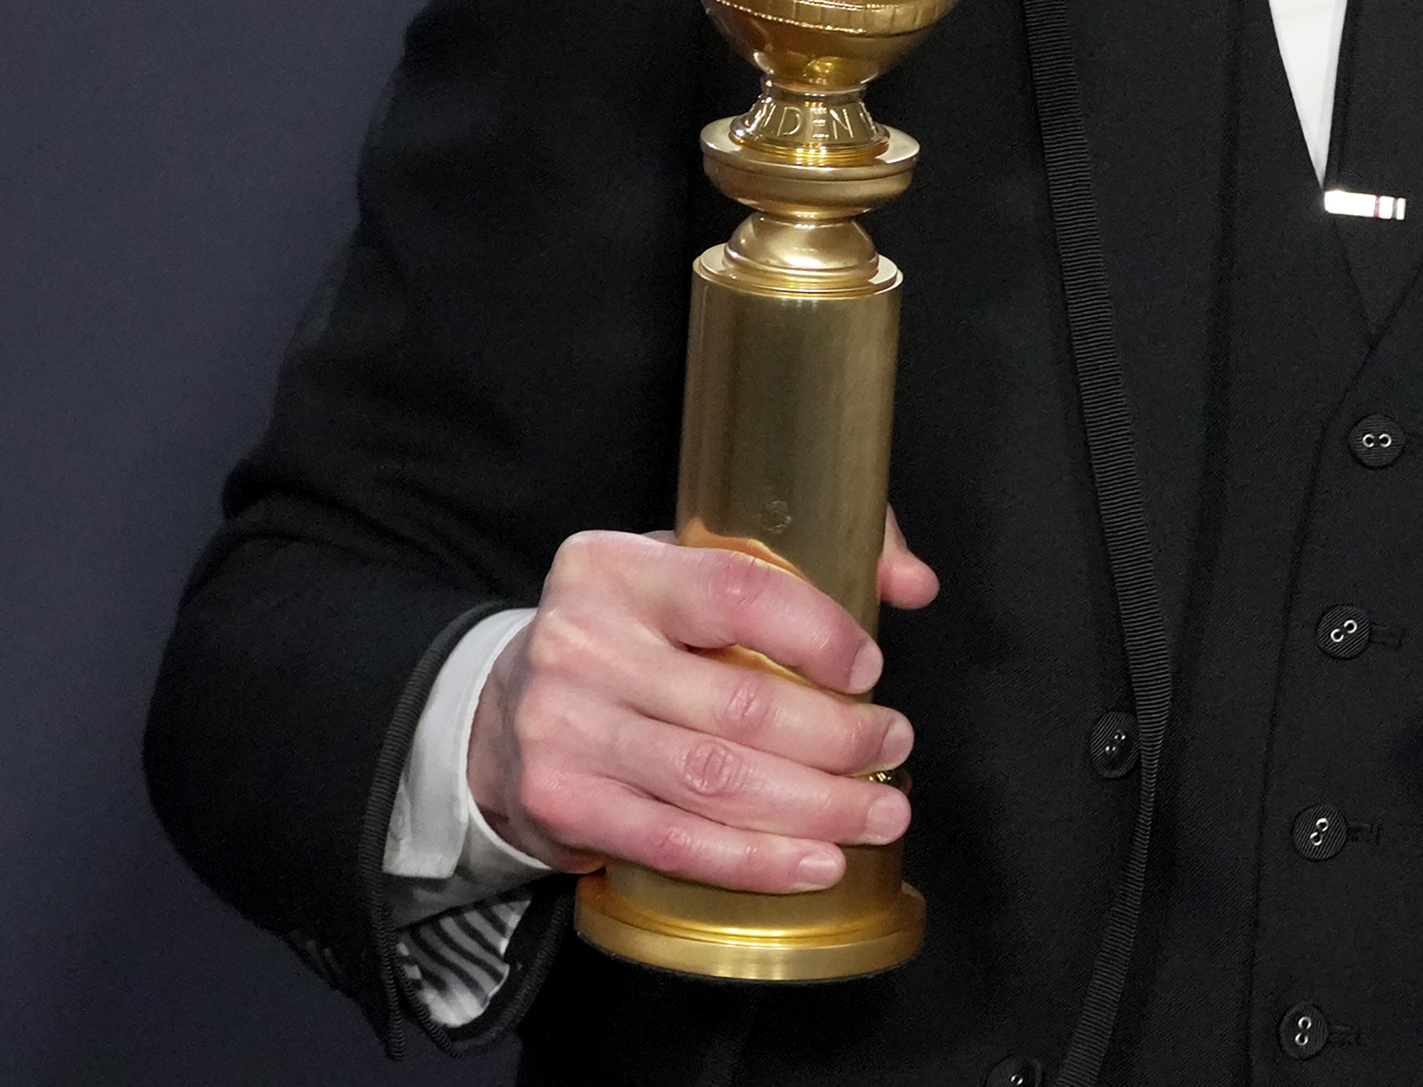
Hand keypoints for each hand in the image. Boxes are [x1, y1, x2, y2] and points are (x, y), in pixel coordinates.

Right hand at [471, 511, 941, 891]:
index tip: (871, 666)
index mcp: (617, 568)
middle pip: (739, 705)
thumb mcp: (698, 570)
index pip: (737, 591)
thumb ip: (812, 561)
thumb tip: (913, 584)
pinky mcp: (563, 805)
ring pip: (717, 782)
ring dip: (817, 807)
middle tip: (894, 746)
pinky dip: (757, 860)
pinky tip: (817, 861)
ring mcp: (563, 730)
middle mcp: (580, 643)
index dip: (818, 633)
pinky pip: (677, 843)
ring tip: (879, 812)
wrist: (510, 707)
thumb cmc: (637, 633)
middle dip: (840, 737)